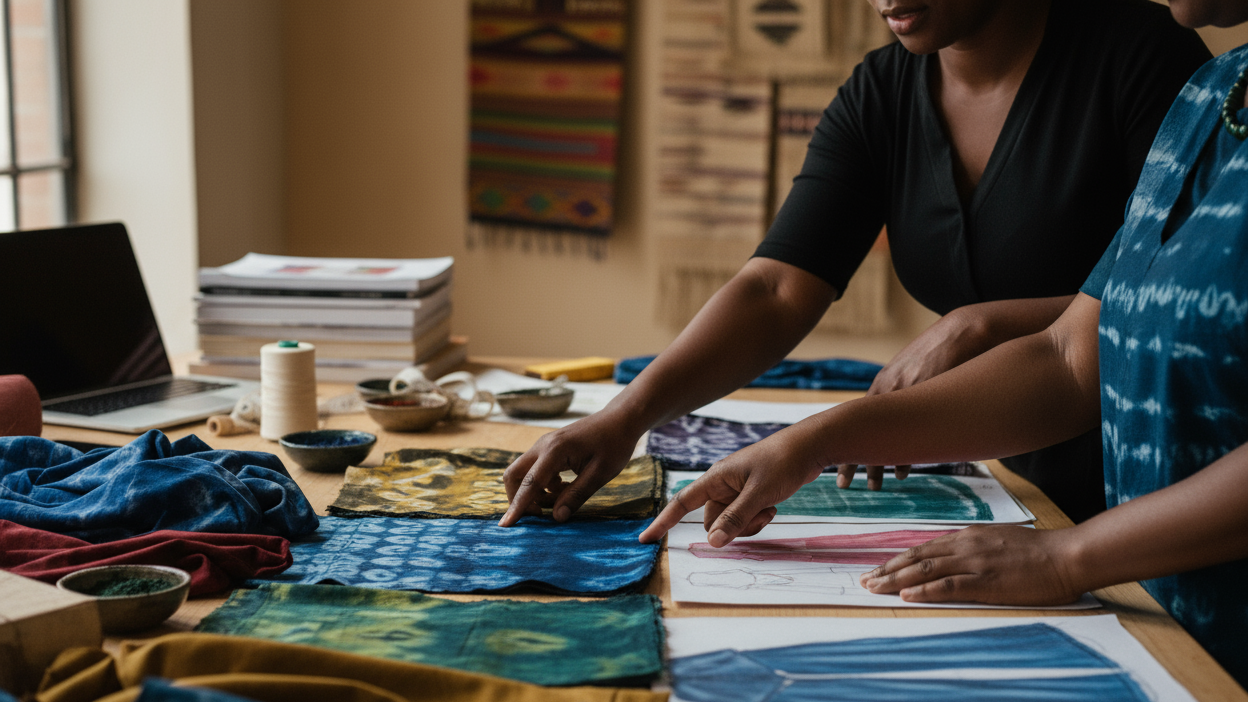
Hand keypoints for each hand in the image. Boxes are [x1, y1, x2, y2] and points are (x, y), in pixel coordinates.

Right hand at [499, 409, 641, 525]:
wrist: (620, 420)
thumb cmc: (614, 444)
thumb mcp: (600, 474)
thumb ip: (577, 495)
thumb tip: (557, 518)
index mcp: (555, 451)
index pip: (530, 483)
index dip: (517, 506)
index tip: (506, 525)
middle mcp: (543, 445)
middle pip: (514, 475)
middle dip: (518, 498)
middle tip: (539, 514)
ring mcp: (544, 445)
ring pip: (523, 472)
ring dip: (533, 492)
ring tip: (559, 501)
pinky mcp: (549, 448)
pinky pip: (535, 469)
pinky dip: (542, 485)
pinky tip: (564, 489)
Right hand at [639, 427, 824, 544]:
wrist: (809, 447)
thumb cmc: (782, 463)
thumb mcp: (759, 494)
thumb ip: (736, 518)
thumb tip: (712, 543)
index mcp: (716, 478)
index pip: (681, 502)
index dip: (663, 522)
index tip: (646, 539)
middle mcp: (721, 485)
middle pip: (711, 520)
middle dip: (732, 527)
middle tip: (760, 515)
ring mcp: (736, 490)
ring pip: (729, 522)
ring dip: (748, 524)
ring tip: (768, 509)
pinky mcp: (750, 494)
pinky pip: (743, 518)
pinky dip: (756, 518)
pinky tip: (773, 506)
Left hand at [838, 304, 995, 489]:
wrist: (961, 332)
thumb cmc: (938, 350)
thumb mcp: (912, 366)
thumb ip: (902, 386)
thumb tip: (899, 407)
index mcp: (883, 384)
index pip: (856, 419)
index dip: (847, 440)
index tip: (840, 459)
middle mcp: (889, 391)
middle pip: (861, 432)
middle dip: (851, 458)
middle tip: (842, 482)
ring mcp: (906, 398)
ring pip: (883, 438)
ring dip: (877, 464)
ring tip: (873, 485)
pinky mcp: (926, 402)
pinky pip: (911, 436)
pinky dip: (904, 455)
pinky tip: (900, 472)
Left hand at [859, 525, 1084, 605]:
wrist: (1065, 555)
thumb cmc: (1036, 551)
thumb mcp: (996, 540)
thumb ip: (972, 546)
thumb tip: (950, 556)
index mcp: (967, 536)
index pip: (923, 548)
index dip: (897, 560)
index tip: (878, 569)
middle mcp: (965, 546)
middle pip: (917, 557)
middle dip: (887, 570)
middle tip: (865, 580)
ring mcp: (974, 563)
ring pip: (926, 569)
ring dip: (896, 580)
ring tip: (874, 588)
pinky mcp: (987, 581)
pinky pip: (949, 585)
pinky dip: (925, 590)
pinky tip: (907, 595)